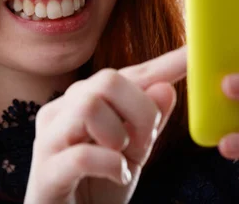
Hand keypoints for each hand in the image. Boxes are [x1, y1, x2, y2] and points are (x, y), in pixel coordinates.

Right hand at [23, 46, 186, 203]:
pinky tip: (117, 176)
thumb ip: (148, 121)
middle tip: (144, 141)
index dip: (164, 63)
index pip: (128, 74)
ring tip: (124, 159)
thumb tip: (167, 87)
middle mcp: (61, 112)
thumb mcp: (133, 153)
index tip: (194, 52)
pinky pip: (84, 154)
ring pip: (89, 105)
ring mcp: (48, 139)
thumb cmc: (97, 187)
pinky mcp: (44, 171)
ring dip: (120, 135)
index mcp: (81, 102)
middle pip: (106, 79)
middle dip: (140, 109)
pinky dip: (111, 166)